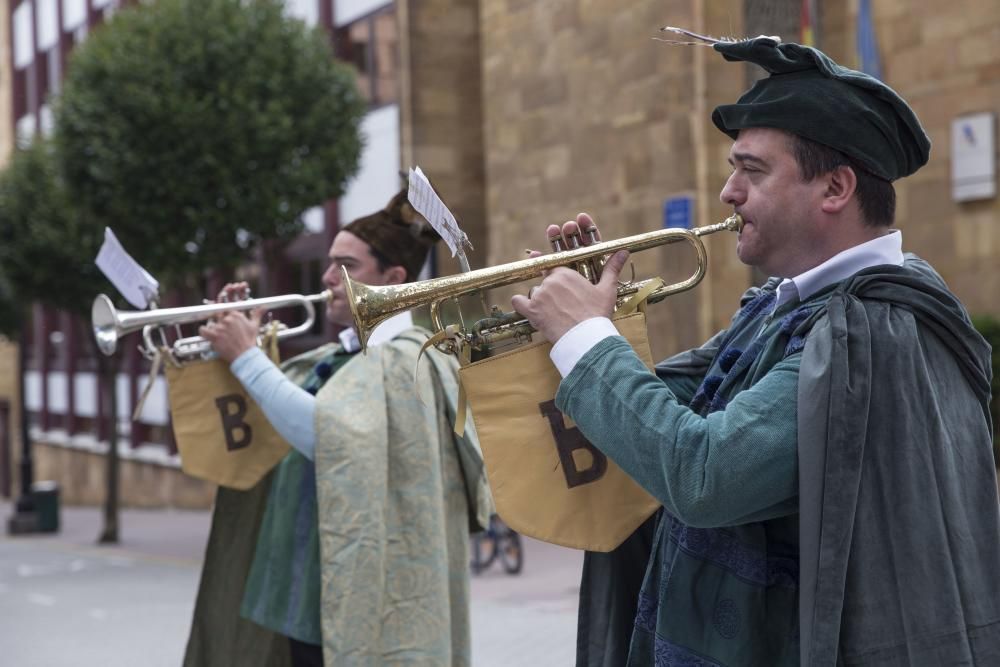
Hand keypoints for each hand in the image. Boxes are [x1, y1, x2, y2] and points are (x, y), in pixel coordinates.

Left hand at [199, 308, 263, 362]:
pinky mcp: (214, 336)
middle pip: (217, 316)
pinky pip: (203, 330)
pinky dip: (203, 331)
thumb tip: (263, 307)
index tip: (224, 319)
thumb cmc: (249, 341)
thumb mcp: (255, 326)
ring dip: (213, 329)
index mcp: (236, 315)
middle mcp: (227, 319)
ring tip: (219, 336)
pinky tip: (206, 333)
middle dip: (219, 322)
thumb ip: (257, 314)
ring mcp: (220, 327)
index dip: (224, 315)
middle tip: (222, 329)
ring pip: (211, 324)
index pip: (226, 310)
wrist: (245, 355)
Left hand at [511, 213, 628, 343]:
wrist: (587, 338)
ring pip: (535, 293)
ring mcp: (539, 295)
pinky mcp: (531, 310)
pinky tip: (527, 309)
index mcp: (566, 273)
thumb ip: (612, 268)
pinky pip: (518, 302)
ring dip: (541, 301)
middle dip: (552, 292)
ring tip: (554, 314)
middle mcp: (550, 281)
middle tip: (563, 306)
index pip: (555, 269)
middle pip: (546, 281)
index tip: (561, 286)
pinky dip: (521, 304)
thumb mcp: (607, 290)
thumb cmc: (598, 314)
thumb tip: (623, 252)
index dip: (558, 278)